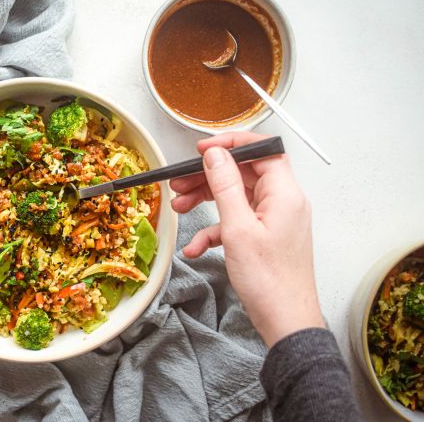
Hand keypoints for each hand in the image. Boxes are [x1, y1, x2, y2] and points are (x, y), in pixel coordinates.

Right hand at [170, 132, 324, 346]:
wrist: (286, 322)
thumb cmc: (269, 281)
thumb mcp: (238, 229)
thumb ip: (225, 186)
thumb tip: (216, 154)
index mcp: (284, 194)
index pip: (262, 150)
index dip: (231, 144)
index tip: (203, 149)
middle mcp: (283, 202)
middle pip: (243, 174)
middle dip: (208, 177)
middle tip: (180, 182)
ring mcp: (274, 220)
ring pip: (236, 198)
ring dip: (206, 201)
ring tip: (179, 207)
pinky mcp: (266, 237)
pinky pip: (236, 223)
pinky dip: (214, 230)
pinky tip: (196, 246)